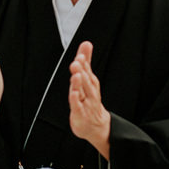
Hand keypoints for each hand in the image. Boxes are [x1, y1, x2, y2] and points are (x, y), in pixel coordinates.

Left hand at [68, 41, 110, 158]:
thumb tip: (86, 43)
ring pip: (82, 92)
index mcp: (90, 83)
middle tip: (77, 61)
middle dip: (82, 71)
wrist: (95, 125)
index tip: (82, 53)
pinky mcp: (80, 114)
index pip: (87, 71)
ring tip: (76, 74)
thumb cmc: (89, 99)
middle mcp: (89, 92)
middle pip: (86, 80)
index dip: (84, 62)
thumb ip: (86, 61)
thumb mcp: (87, 79)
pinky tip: (73, 94)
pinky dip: (75, 100)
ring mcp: (85, 103)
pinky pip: (77, 106)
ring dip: (79, 84)